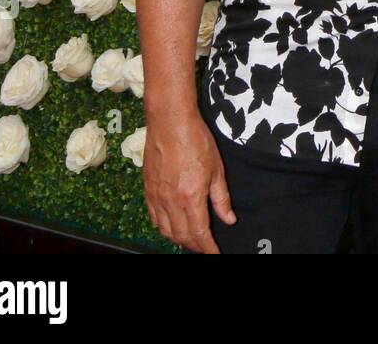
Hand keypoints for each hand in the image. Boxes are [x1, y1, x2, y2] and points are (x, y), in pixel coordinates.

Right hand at [143, 111, 235, 253]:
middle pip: (181, 236)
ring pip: (165, 230)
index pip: (199, 234)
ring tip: (191, 239)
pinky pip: (154, 218)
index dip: (208, 248)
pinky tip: (172, 225)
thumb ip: (221, 199)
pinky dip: (164, 228)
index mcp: (191, 198)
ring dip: (179, 239)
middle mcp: (171, 202)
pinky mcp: (147, 191)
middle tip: (206, 247)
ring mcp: (156, 197)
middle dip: (195, 246)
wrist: (170, 122)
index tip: (215, 254)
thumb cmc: (196, 141)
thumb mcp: (217, 170)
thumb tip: (229, 220)